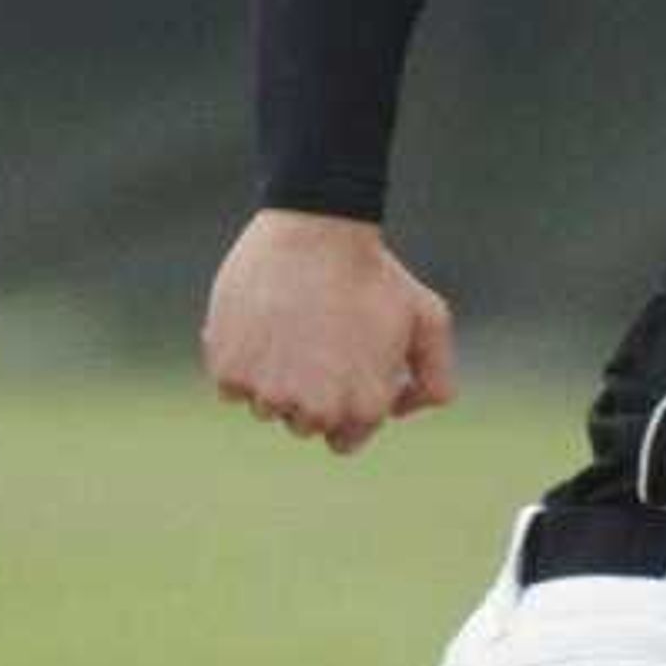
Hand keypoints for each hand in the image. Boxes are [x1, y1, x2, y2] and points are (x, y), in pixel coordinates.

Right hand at [200, 210, 456, 456]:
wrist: (316, 226)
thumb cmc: (373, 271)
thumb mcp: (428, 320)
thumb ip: (435, 378)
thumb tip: (399, 412)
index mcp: (363, 409)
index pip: (342, 439)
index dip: (340, 405)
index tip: (336, 369)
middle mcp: (316, 411)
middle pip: (302, 424)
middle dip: (307, 392)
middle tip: (312, 340)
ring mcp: (269, 393)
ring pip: (263, 405)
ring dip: (270, 377)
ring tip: (285, 326)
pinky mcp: (231, 371)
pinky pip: (230, 386)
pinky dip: (238, 360)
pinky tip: (258, 323)